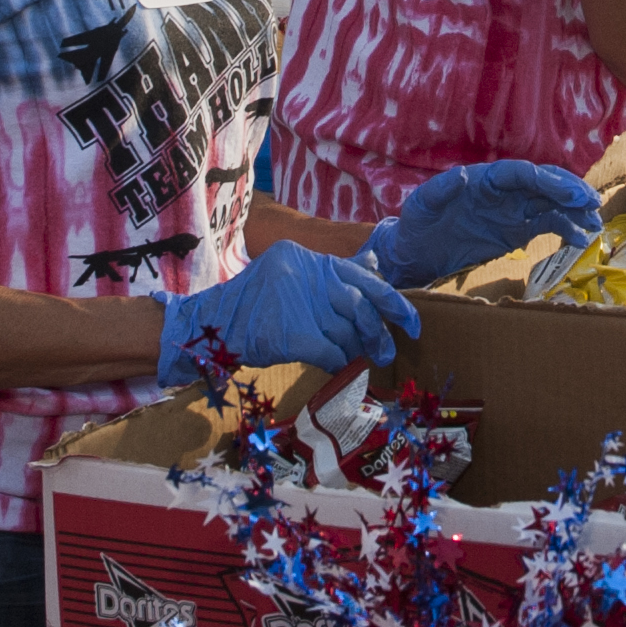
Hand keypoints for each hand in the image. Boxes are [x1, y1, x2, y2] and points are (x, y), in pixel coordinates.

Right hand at [156, 243, 418, 376]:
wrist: (211, 326)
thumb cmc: (256, 305)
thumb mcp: (295, 275)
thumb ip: (334, 272)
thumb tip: (375, 265)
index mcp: (310, 258)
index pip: (364, 277)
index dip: (394, 302)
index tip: (413, 325)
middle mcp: (306, 274)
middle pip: (360, 305)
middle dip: (379, 332)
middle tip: (387, 353)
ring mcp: (297, 303)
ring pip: (347, 331)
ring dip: (357, 351)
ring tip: (358, 360)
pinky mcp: (291, 334)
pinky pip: (331, 353)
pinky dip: (340, 364)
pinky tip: (338, 368)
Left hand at [364, 161, 604, 285]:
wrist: (415, 255)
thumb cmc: (416, 225)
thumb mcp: (421, 205)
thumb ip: (441, 190)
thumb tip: (464, 175)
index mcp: (484, 179)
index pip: (521, 174)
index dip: (546, 181)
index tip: (568, 193)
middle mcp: (503, 192)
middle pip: (543, 184)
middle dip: (569, 192)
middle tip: (592, 204)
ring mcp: (512, 212)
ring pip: (551, 204)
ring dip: (574, 211)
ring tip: (594, 224)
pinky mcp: (516, 232)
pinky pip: (546, 226)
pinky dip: (565, 230)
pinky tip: (580, 240)